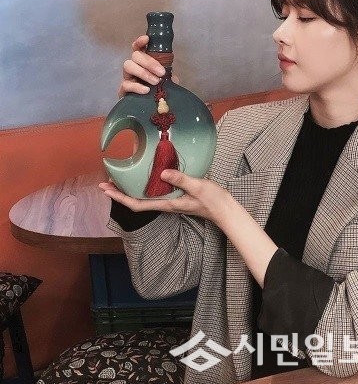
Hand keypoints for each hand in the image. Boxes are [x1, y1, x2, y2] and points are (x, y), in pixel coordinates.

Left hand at [99, 170, 230, 224]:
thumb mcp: (198, 186)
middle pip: (136, 201)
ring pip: (144, 196)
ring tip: (119, 178)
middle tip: (105, 182)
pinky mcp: (176, 196)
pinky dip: (144, 185)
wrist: (225, 210)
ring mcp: (170, 201)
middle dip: (119, 193)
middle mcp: (165, 204)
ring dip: (130, 189)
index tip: (106, 190)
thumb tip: (161, 173)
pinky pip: (155, 192)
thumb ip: (181, 179)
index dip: (120, 198)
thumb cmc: (212, 200)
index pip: (137, 204)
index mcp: (167, 204)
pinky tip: (144, 177)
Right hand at [119, 35, 178, 96]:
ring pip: (128, 66)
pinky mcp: (123, 89)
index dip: (140, 42)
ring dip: (143, 73)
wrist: (145, 108)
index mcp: (143, 61)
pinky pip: (126, 84)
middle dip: (149, 63)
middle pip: (135, 55)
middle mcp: (133, 66)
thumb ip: (169, 78)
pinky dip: (137, 87)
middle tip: (161, 73)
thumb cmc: (155, 90)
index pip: (138, 47)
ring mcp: (127, 77)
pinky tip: (146, 90)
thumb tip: (174, 79)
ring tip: (155, 82)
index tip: (147, 39)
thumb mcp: (165, 82)